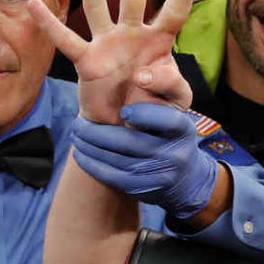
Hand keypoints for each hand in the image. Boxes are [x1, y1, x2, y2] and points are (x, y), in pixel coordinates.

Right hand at [30, 0, 199, 124]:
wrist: (126, 129)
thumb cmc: (154, 108)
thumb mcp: (175, 100)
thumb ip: (170, 84)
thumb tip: (142, 71)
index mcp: (160, 42)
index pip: (175, 11)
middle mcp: (133, 36)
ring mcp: (108, 45)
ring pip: (97, 8)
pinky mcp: (87, 62)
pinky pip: (66, 41)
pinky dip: (50, 25)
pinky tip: (35, 4)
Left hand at [69, 102, 217, 218]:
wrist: (187, 177)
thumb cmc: (173, 132)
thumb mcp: (177, 111)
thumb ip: (162, 88)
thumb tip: (138, 74)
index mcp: (183, 129)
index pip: (168, 121)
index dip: (145, 115)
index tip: (124, 110)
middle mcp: (174, 154)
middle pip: (132, 143)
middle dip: (100, 133)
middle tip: (79, 123)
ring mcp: (159, 175)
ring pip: (118, 161)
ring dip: (91, 148)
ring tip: (76, 135)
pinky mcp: (144, 189)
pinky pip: (114, 178)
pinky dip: (93, 165)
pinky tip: (81, 153)